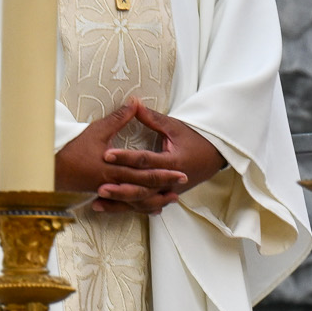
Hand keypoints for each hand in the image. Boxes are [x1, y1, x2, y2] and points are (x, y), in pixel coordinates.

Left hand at [54, 101, 224, 213]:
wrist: (213, 156)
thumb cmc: (193, 138)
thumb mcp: (174, 126)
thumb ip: (152, 118)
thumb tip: (133, 102)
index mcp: (173, 162)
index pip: (145, 161)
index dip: (126, 158)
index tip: (107, 155)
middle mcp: (170, 182)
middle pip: (142, 188)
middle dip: (120, 189)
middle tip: (100, 187)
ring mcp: (167, 192)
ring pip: (141, 201)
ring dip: (120, 203)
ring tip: (98, 201)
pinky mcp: (164, 196)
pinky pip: (143, 205)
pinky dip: (127, 208)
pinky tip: (109, 209)